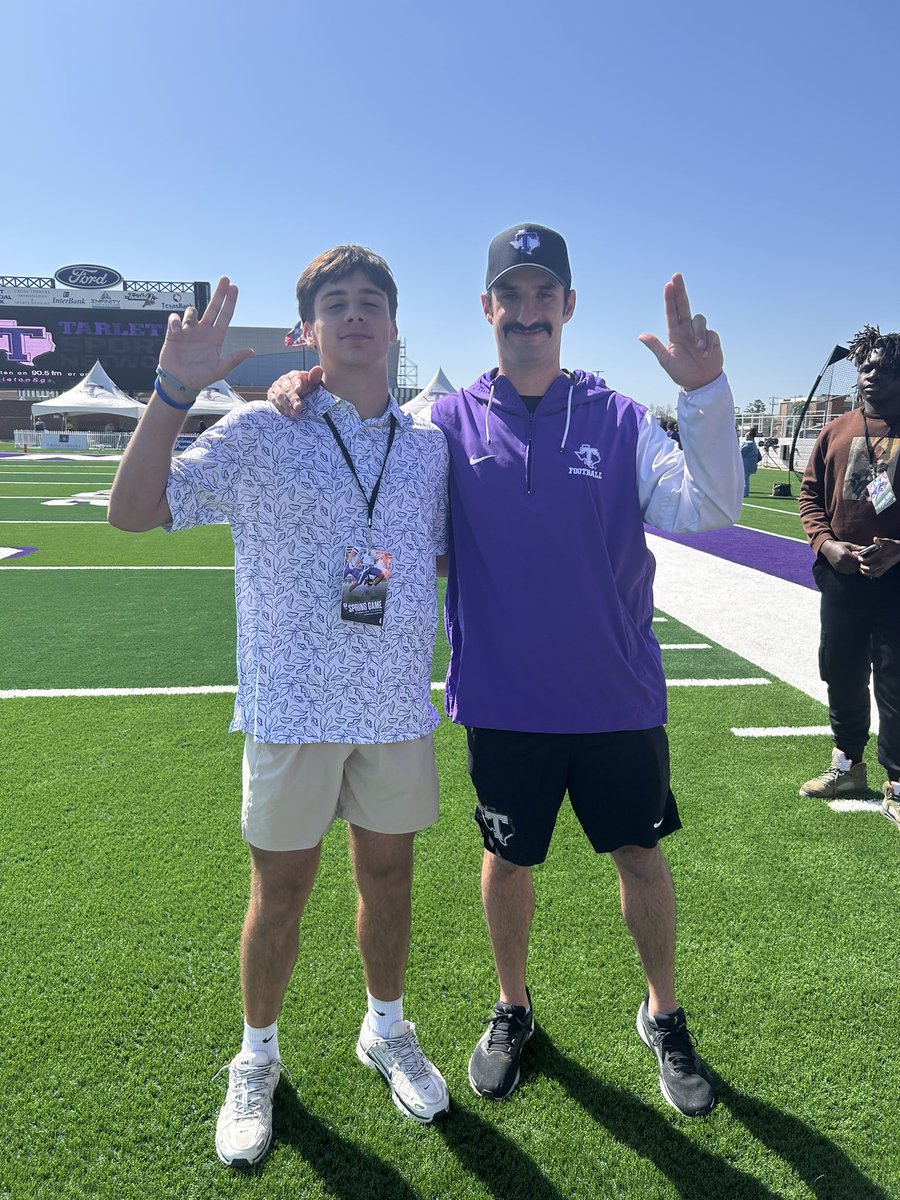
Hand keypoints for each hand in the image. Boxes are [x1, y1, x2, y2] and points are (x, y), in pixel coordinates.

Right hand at [158, 277, 253, 391]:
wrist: (179, 383)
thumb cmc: (201, 377)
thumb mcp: (220, 369)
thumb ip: (234, 359)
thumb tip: (252, 352)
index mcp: (216, 337)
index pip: (225, 315)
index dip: (230, 302)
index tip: (234, 287)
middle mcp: (204, 330)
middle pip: (213, 307)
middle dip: (219, 293)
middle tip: (225, 278)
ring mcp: (190, 331)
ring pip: (192, 311)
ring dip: (190, 316)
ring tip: (187, 330)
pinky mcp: (174, 333)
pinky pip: (174, 318)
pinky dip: (176, 322)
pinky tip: (177, 332)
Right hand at [267, 367, 323, 418]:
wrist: (301, 396)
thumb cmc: (308, 389)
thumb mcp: (314, 383)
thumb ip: (315, 377)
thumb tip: (318, 369)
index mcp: (295, 375)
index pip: (295, 379)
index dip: (297, 384)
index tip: (298, 390)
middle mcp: (284, 380)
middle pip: (287, 389)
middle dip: (292, 399)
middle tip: (298, 407)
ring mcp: (276, 388)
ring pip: (279, 396)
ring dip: (286, 406)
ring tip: (294, 414)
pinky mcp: (272, 395)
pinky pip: (273, 402)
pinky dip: (280, 408)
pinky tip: (287, 414)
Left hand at [639, 274, 723, 390]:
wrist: (700, 383)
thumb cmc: (682, 372)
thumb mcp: (666, 361)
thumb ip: (656, 347)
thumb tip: (641, 336)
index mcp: (675, 333)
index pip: (671, 312)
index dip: (670, 298)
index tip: (668, 285)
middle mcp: (686, 329)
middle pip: (684, 305)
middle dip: (680, 290)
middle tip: (676, 276)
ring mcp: (699, 333)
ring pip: (699, 320)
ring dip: (699, 334)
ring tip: (698, 350)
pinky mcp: (712, 338)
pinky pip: (711, 334)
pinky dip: (708, 344)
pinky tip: (705, 355)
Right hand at [822, 539, 864, 573]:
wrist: (827, 549)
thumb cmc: (838, 545)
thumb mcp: (848, 544)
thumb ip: (857, 548)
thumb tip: (866, 548)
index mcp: (844, 554)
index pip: (857, 560)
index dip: (861, 559)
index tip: (862, 557)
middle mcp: (841, 561)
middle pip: (855, 566)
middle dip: (858, 563)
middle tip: (859, 560)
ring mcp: (839, 566)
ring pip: (852, 570)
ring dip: (855, 567)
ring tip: (854, 562)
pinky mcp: (837, 569)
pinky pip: (848, 572)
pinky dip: (851, 569)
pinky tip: (850, 564)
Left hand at [858, 537, 899, 578]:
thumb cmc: (893, 545)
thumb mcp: (887, 541)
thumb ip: (880, 540)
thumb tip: (875, 538)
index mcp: (881, 556)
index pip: (869, 560)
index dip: (862, 559)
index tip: (858, 557)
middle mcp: (882, 563)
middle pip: (870, 568)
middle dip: (863, 567)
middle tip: (859, 563)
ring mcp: (884, 567)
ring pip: (873, 573)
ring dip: (866, 572)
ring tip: (861, 568)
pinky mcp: (885, 569)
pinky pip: (877, 575)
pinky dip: (871, 575)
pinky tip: (867, 572)